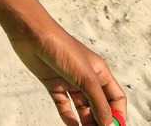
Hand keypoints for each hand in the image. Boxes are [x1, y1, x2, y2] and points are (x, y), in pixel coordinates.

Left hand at [10, 26, 127, 125]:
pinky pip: (64, 106)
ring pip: (82, 108)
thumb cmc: (62, 48)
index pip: (115, 98)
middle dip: (101, 121)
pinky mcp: (54, 84)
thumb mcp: (86, 77)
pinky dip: (68, 118)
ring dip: (86, 122)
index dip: (118, 115)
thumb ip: (98, 102)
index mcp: (100, 72)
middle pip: (99, 105)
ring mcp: (70, 81)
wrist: (32, 34)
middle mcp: (87, 78)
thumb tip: (108, 123)